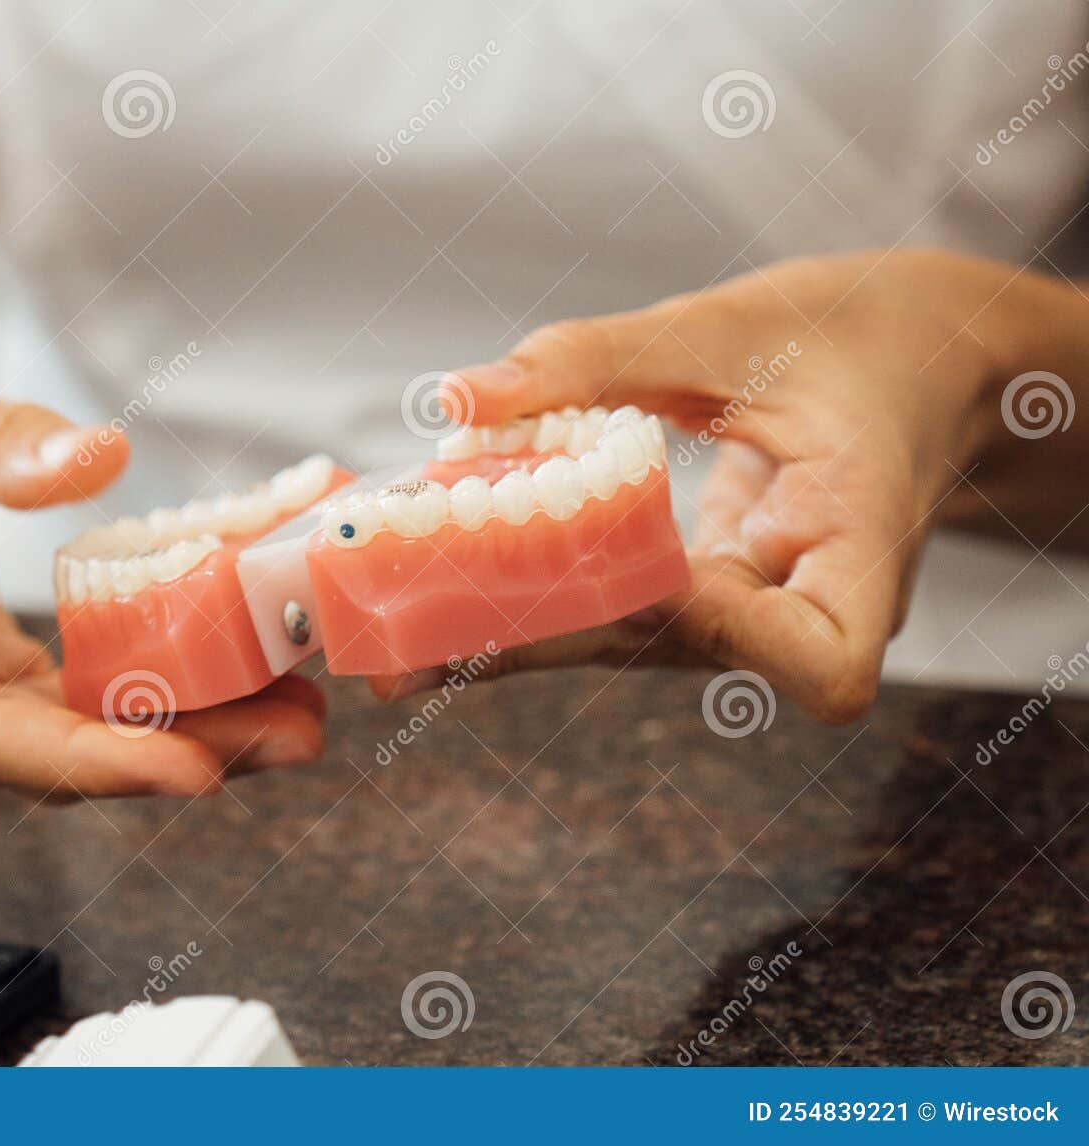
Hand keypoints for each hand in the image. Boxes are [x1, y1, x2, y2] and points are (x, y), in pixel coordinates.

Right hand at [0, 333, 323, 796]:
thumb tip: (102, 459)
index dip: (86, 762)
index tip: (195, 769)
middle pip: (33, 757)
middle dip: (168, 753)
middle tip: (294, 734)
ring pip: (56, 745)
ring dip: (173, 735)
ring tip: (292, 716)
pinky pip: (58, 711)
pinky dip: (140, 701)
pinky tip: (228, 682)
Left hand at [374, 249, 1056, 721]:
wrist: (918, 353)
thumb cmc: (859, 331)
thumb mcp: (739, 325)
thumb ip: (598, 360)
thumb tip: (457, 398)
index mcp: (869, 547)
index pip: (823, 659)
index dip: (726, 637)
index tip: (644, 575)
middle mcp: (808, 605)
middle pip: (675, 659)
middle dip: (534, 651)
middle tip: (397, 661)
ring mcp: (754, 610)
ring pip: (627, 644)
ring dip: (510, 639)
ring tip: (386, 648)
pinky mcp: (706, 594)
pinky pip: (616, 609)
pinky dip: (531, 597)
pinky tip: (436, 593)